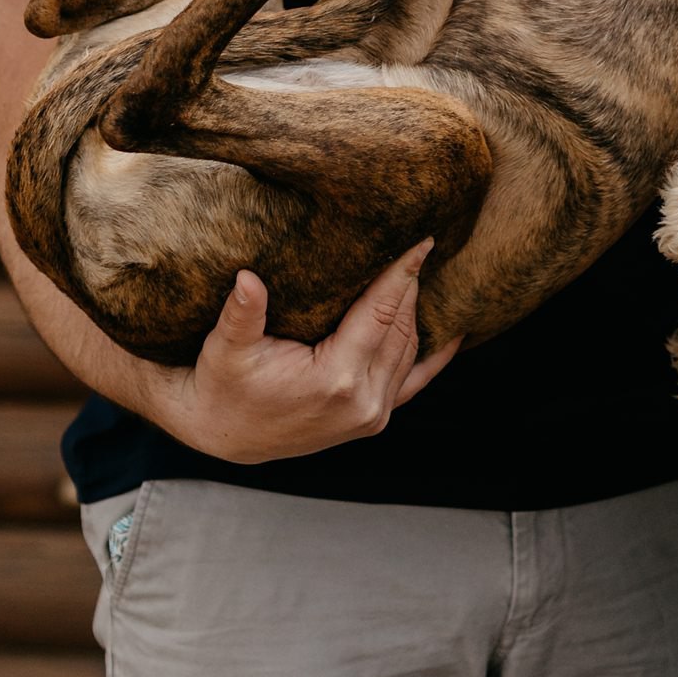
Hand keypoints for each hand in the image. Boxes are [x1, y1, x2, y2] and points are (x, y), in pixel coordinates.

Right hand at [156, 241, 458, 463]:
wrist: (225, 435)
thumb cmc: (223, 387)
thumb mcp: (227, 349)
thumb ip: (242, 314)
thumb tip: (247, 277)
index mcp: (335, 380)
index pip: (380, 313)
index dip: (401, 274)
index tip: (423, 241)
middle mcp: (363, 401)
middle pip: (400, 327)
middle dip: (410, 284)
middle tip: (417, 243)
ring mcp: (372, 415)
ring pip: (408, 348)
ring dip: (414, 310)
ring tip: (417, 271)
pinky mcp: (373, 420)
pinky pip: (414, 382)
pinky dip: (434, 356)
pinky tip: (454, 333)